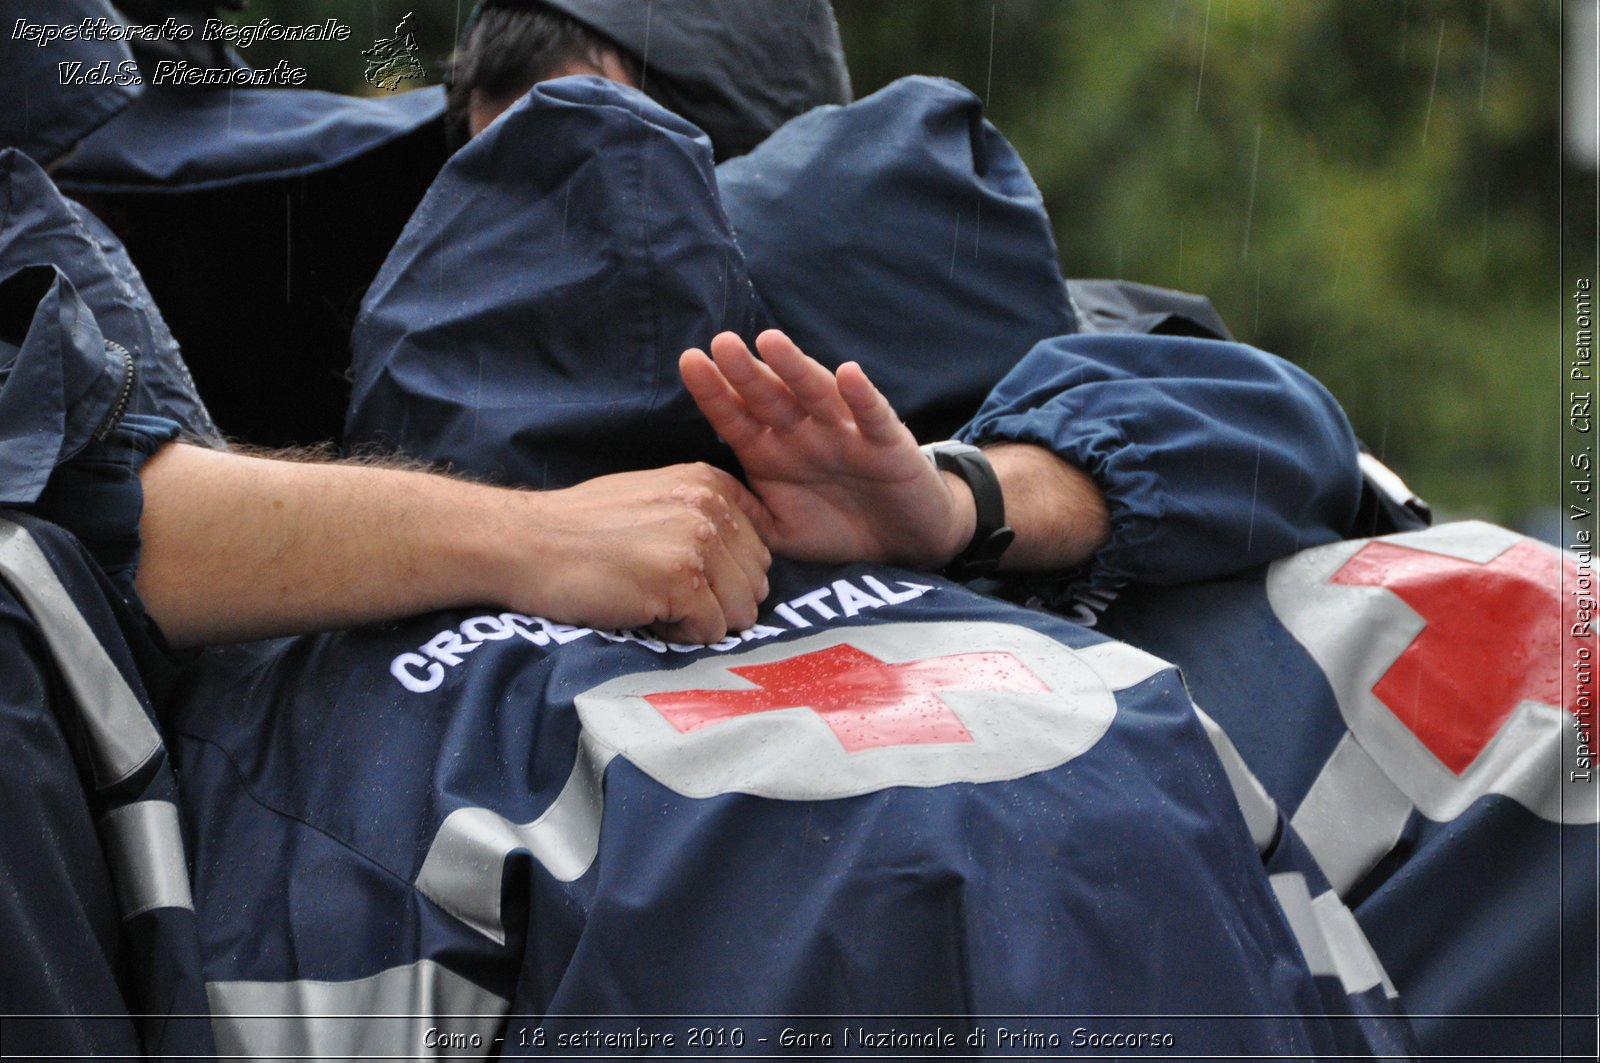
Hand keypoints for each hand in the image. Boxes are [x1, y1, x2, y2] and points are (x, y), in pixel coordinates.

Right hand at [499, 463, 771, 643]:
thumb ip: (703, 518)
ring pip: (740, 611)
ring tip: (653, 600)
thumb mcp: (654, 498)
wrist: (524, 542)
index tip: (684, 574)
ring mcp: (697, 542)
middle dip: (718, 600)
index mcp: (709, 483)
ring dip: (700, 619)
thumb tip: (748, 566)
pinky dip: (678, 636)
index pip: (759, 548)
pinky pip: (710, 632)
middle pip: (755, 582)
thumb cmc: (581, 529)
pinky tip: (642, 612)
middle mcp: (710, 506)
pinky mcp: (681, 580)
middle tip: (664, 591)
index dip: (725, 575)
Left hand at [680, 330, 973, 567]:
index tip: (689, 361)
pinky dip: (861, 396)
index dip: (714, 391)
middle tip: (722, 342)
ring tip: (770, 341)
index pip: (737, 417)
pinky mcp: (886, 443)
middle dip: (746, 371)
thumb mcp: (782, 532)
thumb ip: (747, 516)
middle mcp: (804, 434)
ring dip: (795, 368)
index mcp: (772, 453)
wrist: (903, 541)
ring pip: (816, 395)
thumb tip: (701, 499)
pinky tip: (848, 374)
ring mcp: (845, 433)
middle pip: (770, 397)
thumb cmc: (837, 528)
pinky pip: (872, 416)